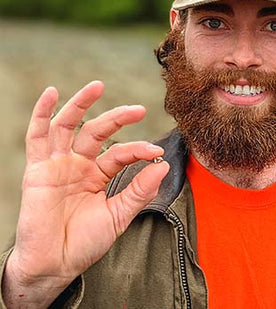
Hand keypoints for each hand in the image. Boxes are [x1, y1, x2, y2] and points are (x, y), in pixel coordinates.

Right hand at [2, 81, 169, 307]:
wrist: (55, 265)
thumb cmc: (85, 243)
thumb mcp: (119, 215)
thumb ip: (139, 190)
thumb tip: (163, 165)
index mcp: (98, 175)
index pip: (120, 152)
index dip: (138, 149)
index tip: (155, 150)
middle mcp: (78, 165)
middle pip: (97, 132)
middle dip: (117, 118)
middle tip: (139, 109)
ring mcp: (58, 165)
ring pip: (68, 126)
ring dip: (81, 104)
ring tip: (97, 85)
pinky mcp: (38, 170)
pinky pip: (37, 137)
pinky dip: (42, 113)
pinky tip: (52, 93)